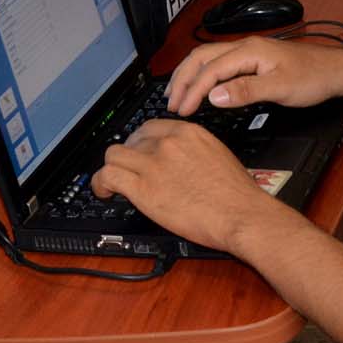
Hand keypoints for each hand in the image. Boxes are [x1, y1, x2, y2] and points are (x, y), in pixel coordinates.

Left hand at [91, 118, 297, 256]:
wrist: (242, 214)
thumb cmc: (238, 194)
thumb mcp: (218, 156)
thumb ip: (194, 152)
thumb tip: (183, 161)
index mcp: (188, 133)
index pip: (150, 127)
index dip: (140, 141)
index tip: (139, 152)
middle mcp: (167, 143)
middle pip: (130, 140)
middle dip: (127, 156)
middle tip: (129, 171)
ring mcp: (153, 163)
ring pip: (113, 155)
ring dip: (111, 168)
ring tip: (112, 182)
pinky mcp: (143, 188)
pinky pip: (108, 176)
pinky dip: (100, 184)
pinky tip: (104, 192)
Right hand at [164, 38, 342, 115]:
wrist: (335, 71)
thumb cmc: (313, 78)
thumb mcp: (280, 89)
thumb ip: (246, 91)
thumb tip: (214, 96)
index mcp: (248, 51)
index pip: (209, 70)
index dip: (193, 90)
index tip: (182, 110)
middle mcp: (244, 47)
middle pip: (200, 58)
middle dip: (181, 80)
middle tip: (171, 103)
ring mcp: (247, 52)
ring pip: (207, 59)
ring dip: (189, 75)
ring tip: (176, 94)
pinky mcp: (252, 59)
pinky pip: (218, 63)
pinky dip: (202, 75)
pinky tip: (201, 87)